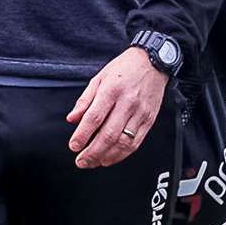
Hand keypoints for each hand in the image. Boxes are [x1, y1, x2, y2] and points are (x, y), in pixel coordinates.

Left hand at [67, 47, 168, 168]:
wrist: (153, 63)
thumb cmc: (125, 68)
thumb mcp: (99, 78)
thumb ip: (85, 100)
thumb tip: (72, 119)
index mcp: (111, 90)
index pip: (94, 118)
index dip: (82, 135)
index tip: (74, 146)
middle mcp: (127, 102)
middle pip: (108, 134)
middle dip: (92, 152)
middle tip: (81, 161)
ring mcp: (140, 113)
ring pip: (123, 142)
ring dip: (106, 156)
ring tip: (94, 162)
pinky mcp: (149, 120)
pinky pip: (136, 143)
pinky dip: (122, 154)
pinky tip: (111, 158)